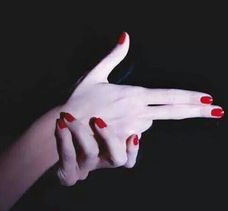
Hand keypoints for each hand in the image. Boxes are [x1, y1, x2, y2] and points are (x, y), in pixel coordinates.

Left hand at [55, 113, 138, 185]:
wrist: (49, 137)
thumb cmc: (77, 122)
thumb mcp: (95, 117)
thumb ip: (113, 113)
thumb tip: (133, 100)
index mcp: (110, 152)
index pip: (128, 158)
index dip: (133, 150)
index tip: (132, 135)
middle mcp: (100, 162)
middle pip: (118, 159)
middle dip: (110, 137)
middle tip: (98, 120)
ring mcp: (84, 169)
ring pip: (90, 153)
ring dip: (80, 132)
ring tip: (68, 117)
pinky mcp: (66, 174)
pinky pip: (67, 159)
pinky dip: (64, 140)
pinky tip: (60, 124)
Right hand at [62, 32, 223, 140]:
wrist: (66, 125)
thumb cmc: (80, 99)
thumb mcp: (95, 74)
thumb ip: (112, 56)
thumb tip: (125, 37)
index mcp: (134, 94)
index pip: (169, 96)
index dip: (191, 97)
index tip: (208, 99)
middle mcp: (137, 112)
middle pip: (173, 112)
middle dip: (197, 111)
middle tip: (218, 111)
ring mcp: (132, 129)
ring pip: (149, 123)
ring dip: (144, 117)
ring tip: (121, 112)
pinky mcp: (125, 142)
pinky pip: (137, 136)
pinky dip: (134, 130)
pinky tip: (120, 126)